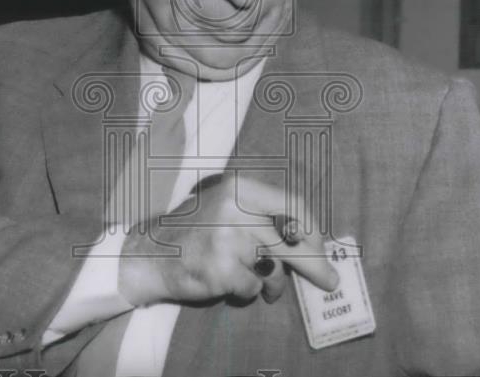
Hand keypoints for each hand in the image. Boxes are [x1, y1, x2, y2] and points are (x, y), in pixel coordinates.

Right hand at [118, 175, 338, 306]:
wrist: (150, 252)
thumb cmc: (197, 230)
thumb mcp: (228, 207)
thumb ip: (264, 216)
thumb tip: (310, 239)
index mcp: (241, 187)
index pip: (293, 204)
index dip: (312, 228)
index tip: (320, 246)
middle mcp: (236, 208)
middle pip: (292, 239)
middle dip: (314, 264)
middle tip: (328, 280)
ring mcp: (228, 239)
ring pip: (274, 268)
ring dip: (272, 282)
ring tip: (261, 284)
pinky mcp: (221, 269)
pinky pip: (253, 286)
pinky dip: (247, 291)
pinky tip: (230, 283)